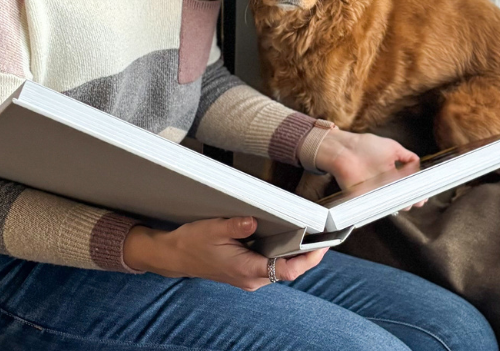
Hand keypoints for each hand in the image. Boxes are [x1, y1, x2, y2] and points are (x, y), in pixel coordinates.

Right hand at [122, 216, 327, 290]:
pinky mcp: (247, 271)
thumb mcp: (214, 229)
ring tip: (311, 235)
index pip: (287, 271)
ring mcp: (249, 276)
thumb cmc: (193, 243)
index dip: (308, 260)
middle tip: (324, 236)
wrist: (175, 256)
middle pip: (289, 270)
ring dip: (296, 254)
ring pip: (281, 268)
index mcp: (247, 270)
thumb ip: (236, 225)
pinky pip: (271, 264)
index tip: (322, 247)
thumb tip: (254, 221)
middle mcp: (252, 278)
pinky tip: (288, 238)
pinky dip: (282, 253)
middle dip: (307, 255)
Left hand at [313, 129, 427, 208]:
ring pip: (391, 203)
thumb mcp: (391, 147)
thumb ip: (406, 156)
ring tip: (407, 204)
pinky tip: (392, 207)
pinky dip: (384, 208)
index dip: (417, 191)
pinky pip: (376, 207)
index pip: (408, 185)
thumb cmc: (365, 146)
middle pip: (401, 196)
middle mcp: (385, 183)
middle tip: (418, 202)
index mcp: (393, 172)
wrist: (343, 150)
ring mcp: (375, 191)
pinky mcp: (365, 198)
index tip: (424, 196)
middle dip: (411, 201)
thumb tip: (418, 164)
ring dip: (400, 205)